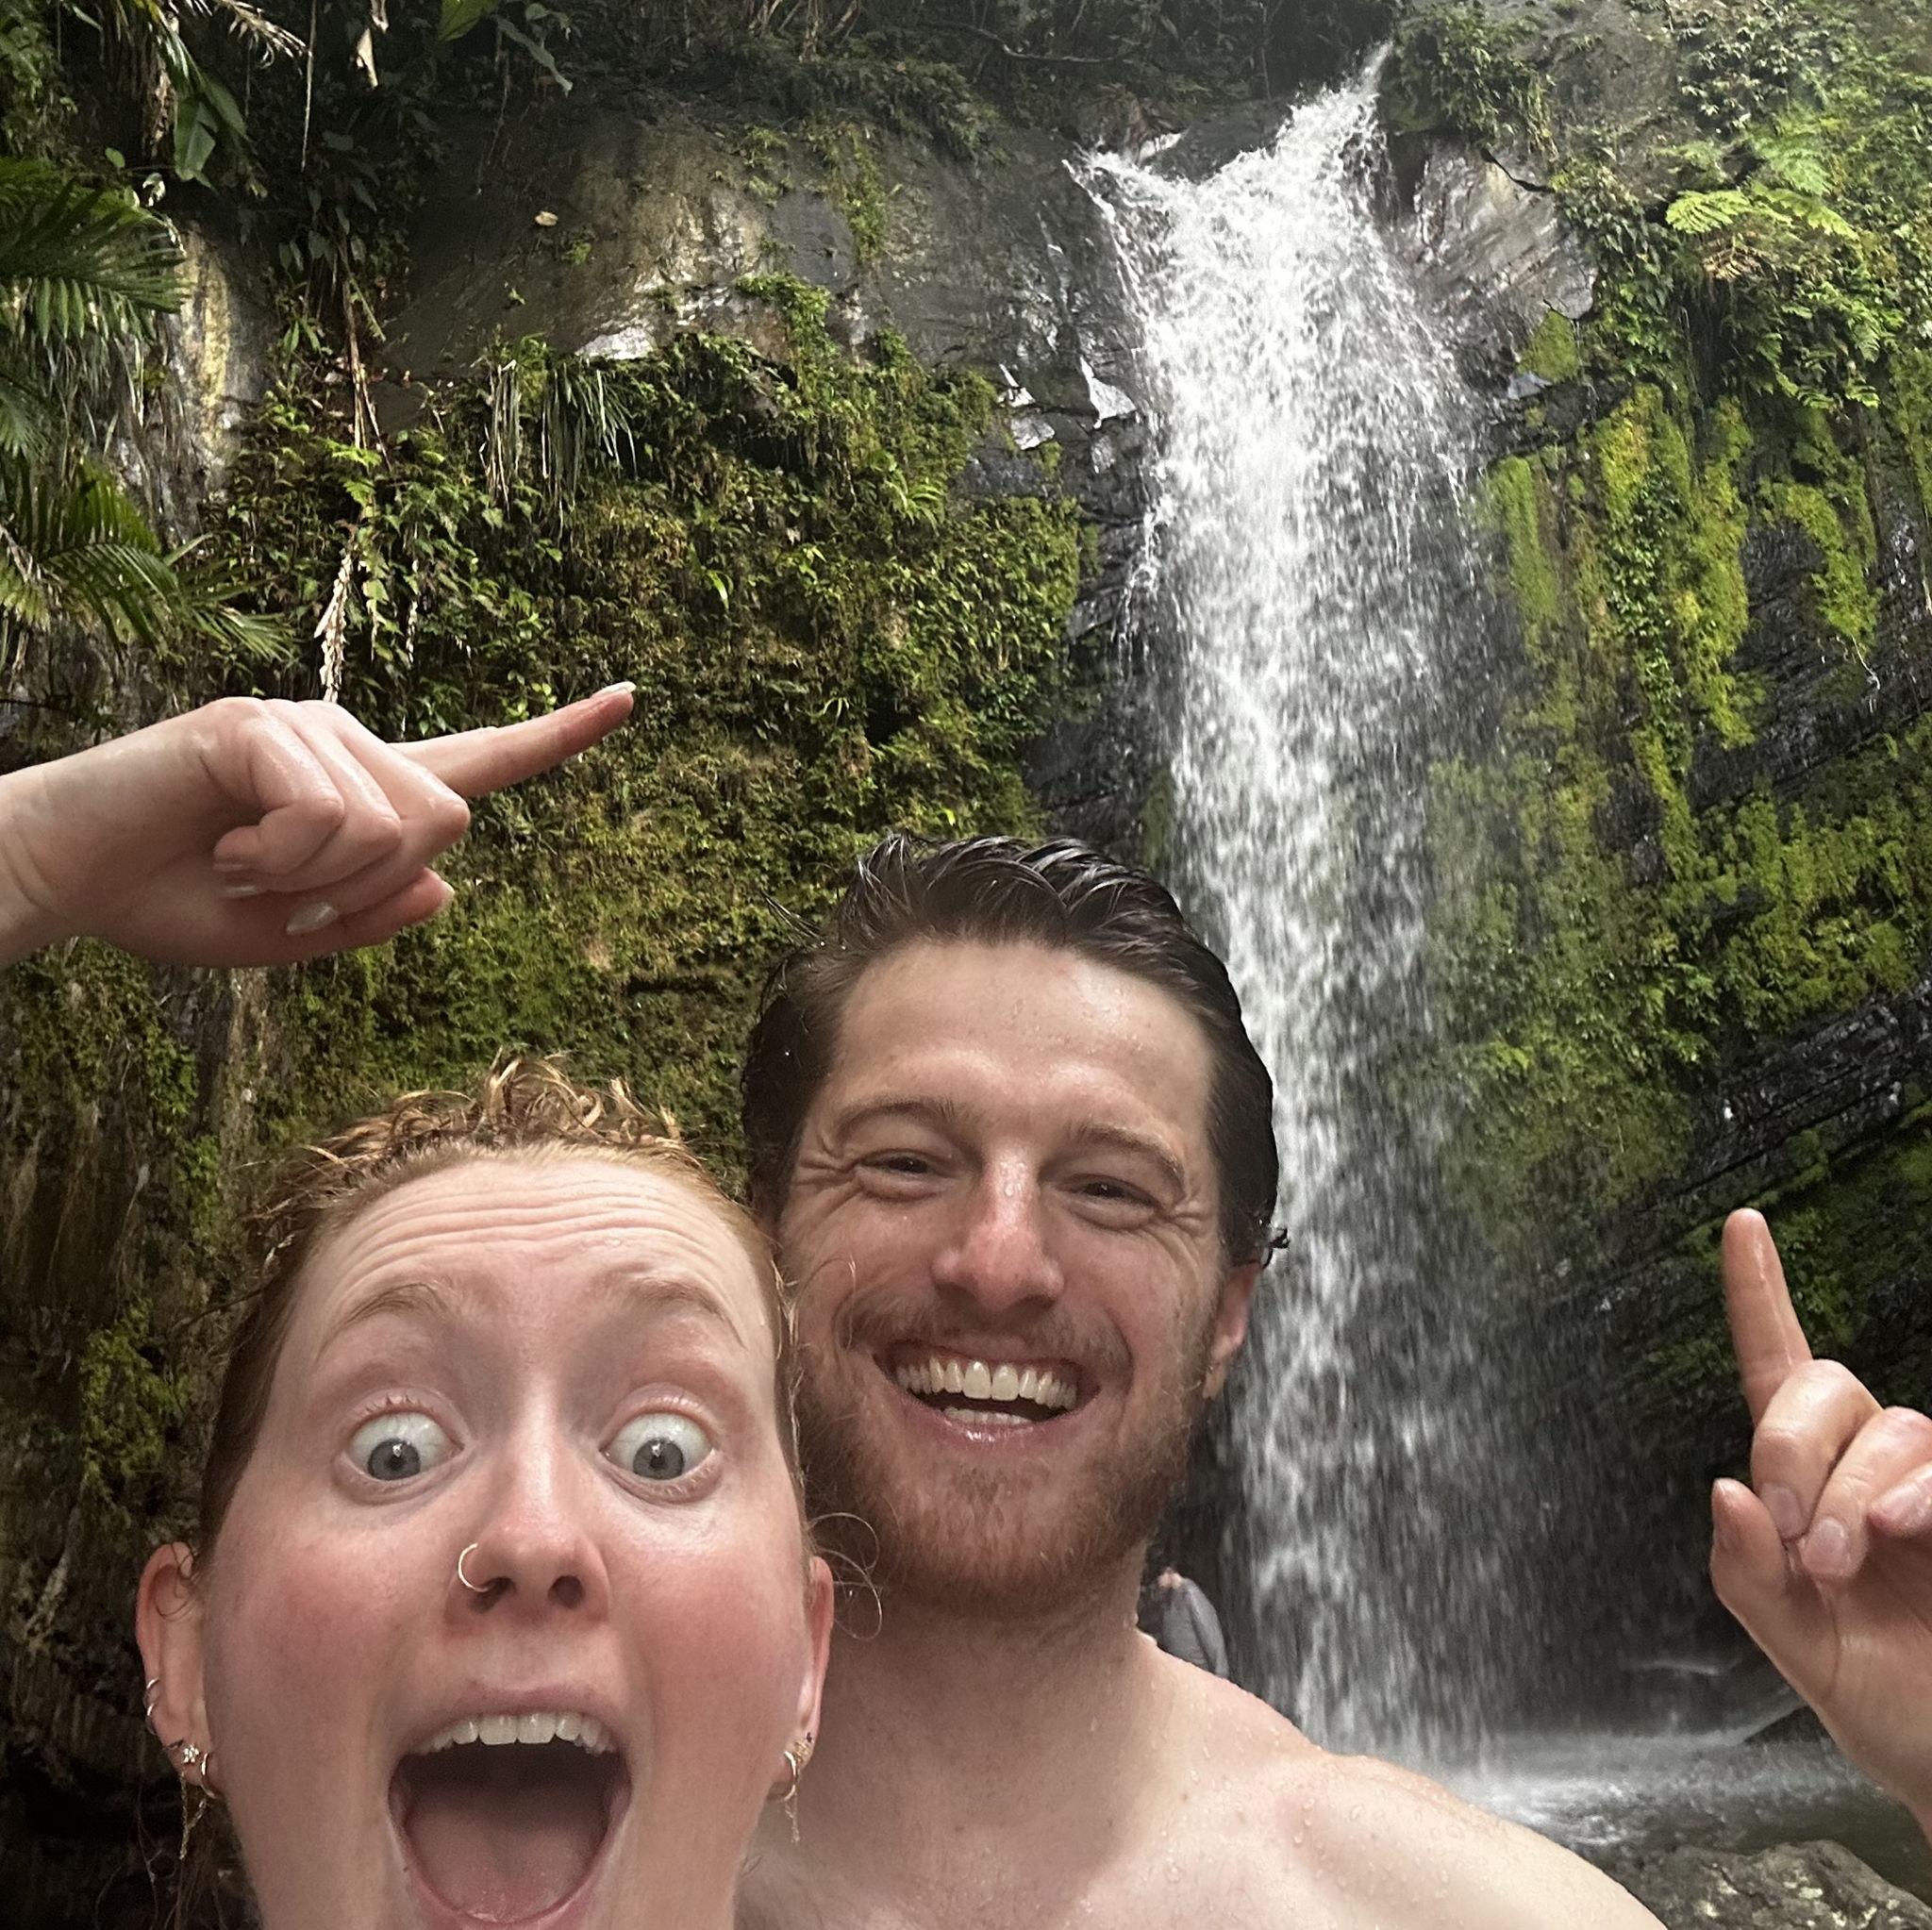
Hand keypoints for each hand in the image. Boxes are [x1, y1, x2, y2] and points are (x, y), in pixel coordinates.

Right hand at [0, 687, 633, 968]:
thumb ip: (374, 917)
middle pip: (447, 820)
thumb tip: (447, 884)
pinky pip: (328, 814)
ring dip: (314, 879)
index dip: (557, 736)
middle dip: (371, 886)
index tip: (629, 698)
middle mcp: (347, 743)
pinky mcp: (256, 725)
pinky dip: (277, 859)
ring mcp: (304, 727)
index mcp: (366, 793)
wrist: (68, 881)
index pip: (479, 762)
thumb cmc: (175, 903)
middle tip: (281, 893)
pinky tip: (221, 845)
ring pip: (392, 824)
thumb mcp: (295, 938)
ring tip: (239, 864)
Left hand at [1710, 1208, 1931, 1829]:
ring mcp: (1931, 1486)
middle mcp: (1869, 1467)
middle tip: (1791, 1533)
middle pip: (1825, 1387)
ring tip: (1842, 1560)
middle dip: (1792, 1447)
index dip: (1758, 1295)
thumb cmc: (1880, 1697)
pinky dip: (1919, 1490)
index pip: (1775, 1372)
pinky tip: (1905, 1529)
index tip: (1741, 1224)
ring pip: (1892, 1426)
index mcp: (1805, 1485)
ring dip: (1852, 1489)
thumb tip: (1724, 1489)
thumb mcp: (1795, 1644)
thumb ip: (1746, 1575)